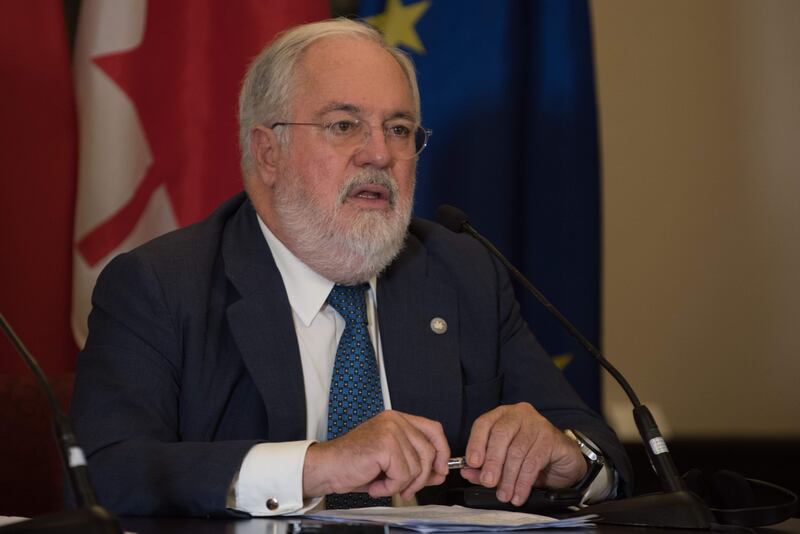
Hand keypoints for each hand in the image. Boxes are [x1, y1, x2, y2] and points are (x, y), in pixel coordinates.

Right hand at [302, 410, 449, 500]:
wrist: (327, 468)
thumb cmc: (354, 464)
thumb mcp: (391, 463)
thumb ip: (416, 464)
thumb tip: (440, 473)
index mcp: (397, 420)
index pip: (434, 429)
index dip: (442, 451)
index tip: (440, 470)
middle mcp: (395, 420)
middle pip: (429, 451)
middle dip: (421, 477)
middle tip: (405, 489)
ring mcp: (390, 430)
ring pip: (416, 466)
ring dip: (401, 484)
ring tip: (382, 484)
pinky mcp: (384, 444)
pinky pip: (403, 474)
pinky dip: (390, 487)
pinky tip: (376, 485)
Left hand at [460, 402, 586, 505]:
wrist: (563, 461)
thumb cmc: (529, 457)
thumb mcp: (503, 462)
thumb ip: (484, 466)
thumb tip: (466, 472)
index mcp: (502, 415)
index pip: (484, 423)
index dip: (476, 443)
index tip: (472, 463)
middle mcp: (519, 415)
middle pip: (500, 434)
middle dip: (493, 461)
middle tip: (488, 482)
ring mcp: (537, 424)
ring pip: (517, 451)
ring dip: (508, 477)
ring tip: (504, 495)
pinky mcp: (551, 438)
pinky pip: (533, 461)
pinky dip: (523, 482)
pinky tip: (519, 495)